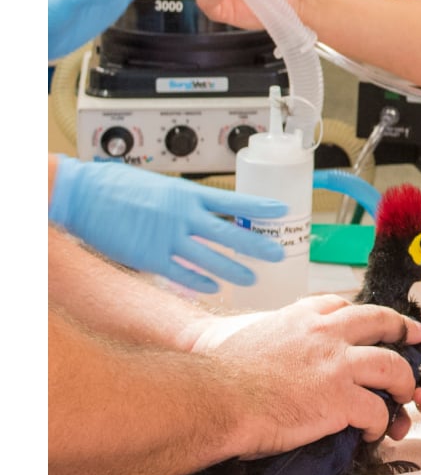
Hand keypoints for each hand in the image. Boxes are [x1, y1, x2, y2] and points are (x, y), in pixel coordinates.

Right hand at [51, 159, 284, 292]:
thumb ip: (182, 201)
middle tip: (278, 253)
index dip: (259, 207)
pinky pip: (180, 274)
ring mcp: (167, 239)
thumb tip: (198, 212)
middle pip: (229, 234)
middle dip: (256, 245)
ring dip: (233, 270)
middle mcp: (183, 216)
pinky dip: (199, 282)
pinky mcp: (148, 258)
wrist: (84, 196)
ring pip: (210, 258)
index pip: (233, 201)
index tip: (282, 210)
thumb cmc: (118, 186)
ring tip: (253, 278)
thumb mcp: (160, 186)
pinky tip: (214, 288)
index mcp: (187, 194)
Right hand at [193, 297, 420, 458]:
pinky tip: (374, 431)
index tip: (374, 324)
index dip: (365, 316)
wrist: (213, 398)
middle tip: (418, 338)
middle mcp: (327, 334)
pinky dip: (380, 422)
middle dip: (404, 330)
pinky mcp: (340, 399)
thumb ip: (275, 335)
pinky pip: (376, 410)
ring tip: (406, 394)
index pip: (343, 306)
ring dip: (404, 382)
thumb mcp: (249, 334)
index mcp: (303, 317)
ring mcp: (338, 365)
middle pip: (382, 323)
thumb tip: (275, 350)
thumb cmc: (219, 374)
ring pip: (392, 367)